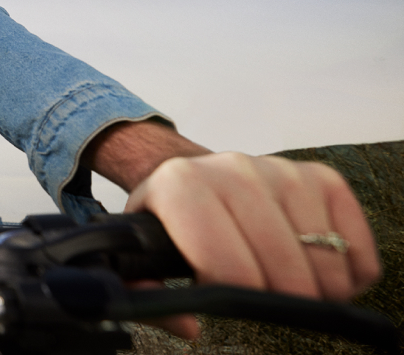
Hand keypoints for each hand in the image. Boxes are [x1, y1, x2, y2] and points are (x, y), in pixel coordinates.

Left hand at [124, 152, 380, 337]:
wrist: (194, 177)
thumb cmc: (172, 221)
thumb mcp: (140, 251)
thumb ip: (148, 292)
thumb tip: (189, 325)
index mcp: (180, 187)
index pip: (226, 262)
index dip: (238, 294)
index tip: (236, 300)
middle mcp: (233, 170)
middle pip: (282, 264)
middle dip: (283, 299)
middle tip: (272, 304)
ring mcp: (281, 171)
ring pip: (324, 256)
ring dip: (319, 288)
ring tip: (292, 287)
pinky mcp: (320, 177)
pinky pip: (354, 241)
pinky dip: (349, 271)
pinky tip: (319, 271)